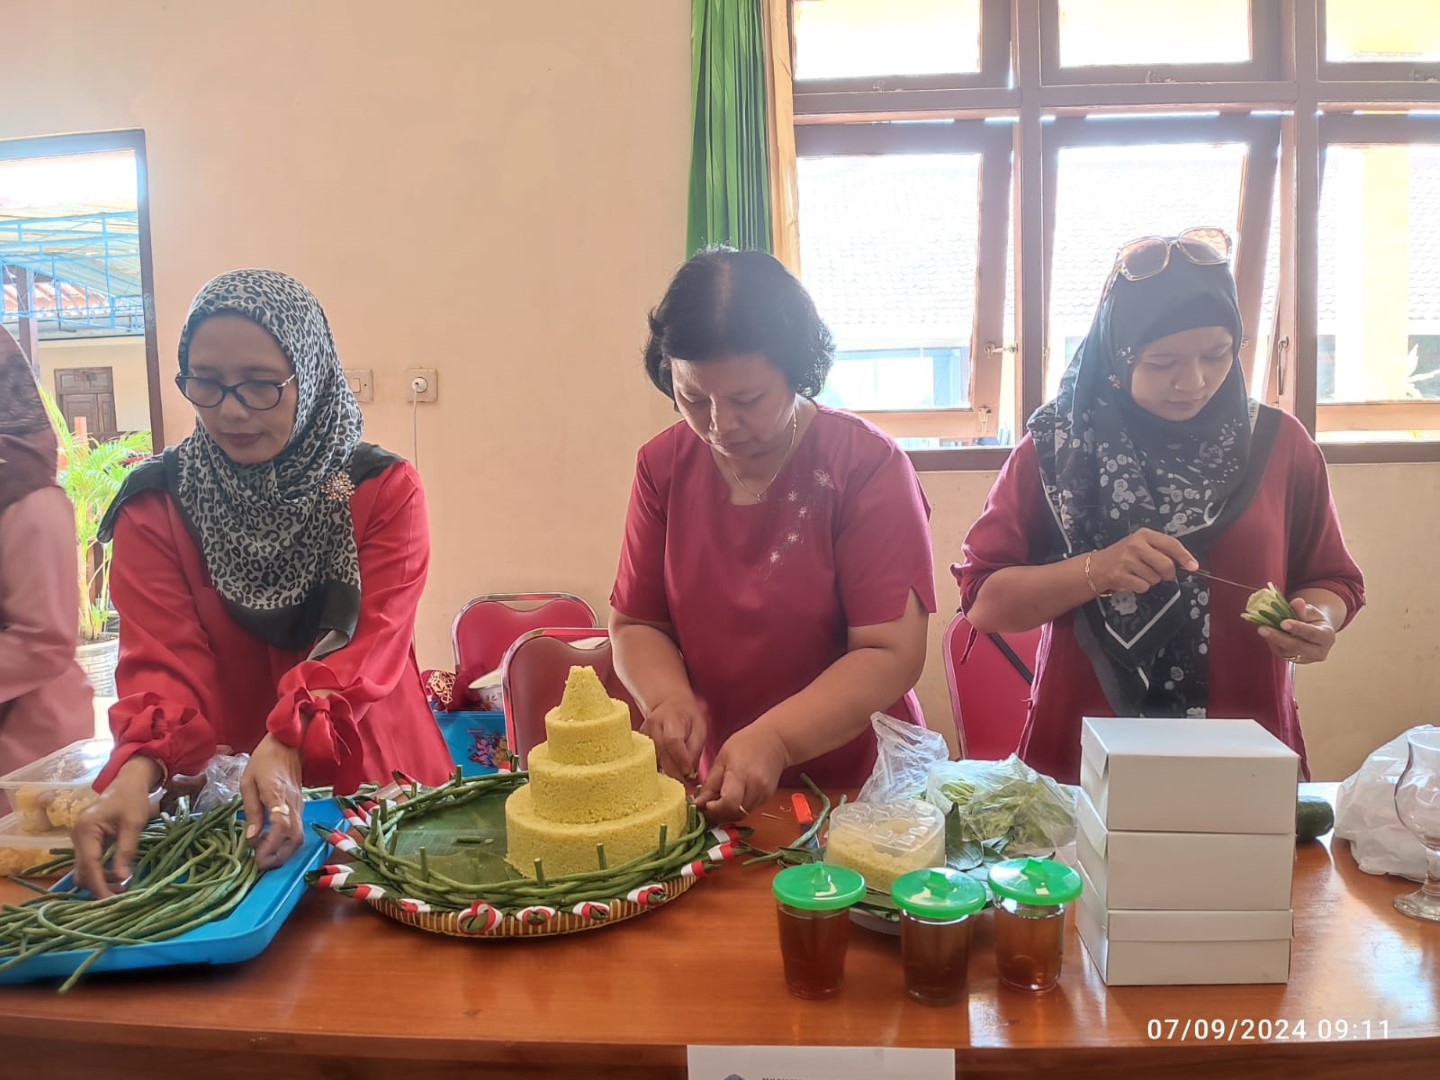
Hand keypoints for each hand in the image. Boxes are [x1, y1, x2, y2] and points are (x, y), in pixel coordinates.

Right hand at [72, 756, 159, 898]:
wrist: (128, 782)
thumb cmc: (132, 799)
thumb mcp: (133, 824)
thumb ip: (126, 851)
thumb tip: (122, 879)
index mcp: (86, 829)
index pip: (89, 864)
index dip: (99, 885)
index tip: (110, 901)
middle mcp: (77, 836)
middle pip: (82, 870)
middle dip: (99, 886)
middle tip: (120, 896)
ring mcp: (79, 839)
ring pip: (84, 869)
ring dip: (100, 881)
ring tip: (122, 887)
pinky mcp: (85, 841)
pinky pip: (89, 862)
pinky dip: (101, 872)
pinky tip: (117, 876)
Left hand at [241, 734, 304, 869]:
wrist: (289, 742)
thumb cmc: (264, 759)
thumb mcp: (249, 781)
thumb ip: (252, 810)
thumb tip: (251, 837)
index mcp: (278, 795)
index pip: (281, 827)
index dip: (269, 846)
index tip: (255, 856)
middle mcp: (294, 804)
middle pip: (295, 838)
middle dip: (279, 856)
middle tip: (260, 864)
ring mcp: (300, 805)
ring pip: (299, 836)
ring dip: (284, 852)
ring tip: (266, 857)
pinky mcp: (300, 806)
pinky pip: (298, 829)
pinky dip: (286, 842)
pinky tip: (272, 843)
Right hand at [641, 694, 708, 781]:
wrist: (670, 705)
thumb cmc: (688, 718)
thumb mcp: (699, 729)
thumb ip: (694, 750)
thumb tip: (689, 774)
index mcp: (670, 718)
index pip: (672, 741)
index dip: (680, 760)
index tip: (689, 774)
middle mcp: (653, 726)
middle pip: (660, 753)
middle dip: (674, 772)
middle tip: (686, 787)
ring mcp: (642, 735)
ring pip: (652, 760)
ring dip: (665, 775)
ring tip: (678, 785)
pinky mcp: (638, 744)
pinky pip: (646, 761)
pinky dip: (657, 772)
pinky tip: (667, 780)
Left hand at [695, 724, 789, 823]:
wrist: (774, 741)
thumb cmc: (745, 744)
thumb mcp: (721, 759)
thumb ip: (710, 784)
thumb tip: (699, 804)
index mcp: (741, 774)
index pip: (729, 803)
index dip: (715, 809)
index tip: (705, 805)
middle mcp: (755, 787)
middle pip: (734, 813)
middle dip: (718, 814)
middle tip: (708, 805)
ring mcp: (763, 794)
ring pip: (741, 815)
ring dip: (727, 812)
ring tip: (719, 799)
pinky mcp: (767, 798)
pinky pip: (748, 810)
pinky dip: (737, 808)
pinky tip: (733, 796)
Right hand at [1089, 528, 1197, 594]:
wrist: (1097, 566)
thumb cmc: (1124, 556)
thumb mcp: (1141, 545)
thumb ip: (1161, 550)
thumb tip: (1185, 562)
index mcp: (1144, 535)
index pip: (1171, 544)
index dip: (1184, 556)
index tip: (1193, 566)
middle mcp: (1135, 545)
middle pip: (1166, 565)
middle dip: (1167, 574)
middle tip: (1161, 574)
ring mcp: (1127, 560)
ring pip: (1155, 578)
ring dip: (1151, 580)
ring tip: (1138, 574)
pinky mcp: (1120, 575)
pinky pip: (1144, 587)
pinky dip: (1141, 587)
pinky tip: (1131, 579)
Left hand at [1258, 596, 1335, 665]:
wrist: (1316, 634)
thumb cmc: (1314, 620)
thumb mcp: (1312, 612)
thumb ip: (1304, 608)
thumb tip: (1297, 602)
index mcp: (1327, 636)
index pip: (1312, 633)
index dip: (1298, 628)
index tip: (1283, 623)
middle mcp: (1319, 651)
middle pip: (1297, 646)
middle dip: (1279, 637)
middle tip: (1263, 628)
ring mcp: (1306, 659)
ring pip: (1287, 651)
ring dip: (1273, 640)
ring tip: (1262, 629)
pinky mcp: (1294, 661)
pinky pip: (1281, 653)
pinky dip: (1272, 643)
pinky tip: (1266, 633)